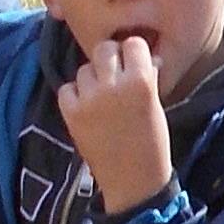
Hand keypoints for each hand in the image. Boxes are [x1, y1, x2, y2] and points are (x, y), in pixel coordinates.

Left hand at [59, 33, 175, 212]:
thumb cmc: (152, 141)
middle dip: (110, 58)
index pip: (132, 44)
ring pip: (84, 68)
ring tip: (101, 96)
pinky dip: (75, 94)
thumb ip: (146, 76)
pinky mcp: (71, 113)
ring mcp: (89, 99)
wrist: (133, 179)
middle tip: (114, 75)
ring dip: (92, 77)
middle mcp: (113, 85)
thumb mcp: (156, 104)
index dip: (133, 52)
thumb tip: (143, 55)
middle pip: (103, 49)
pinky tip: (86, 107)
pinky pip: (67, 88)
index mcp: (141, 81)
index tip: (134, 61)